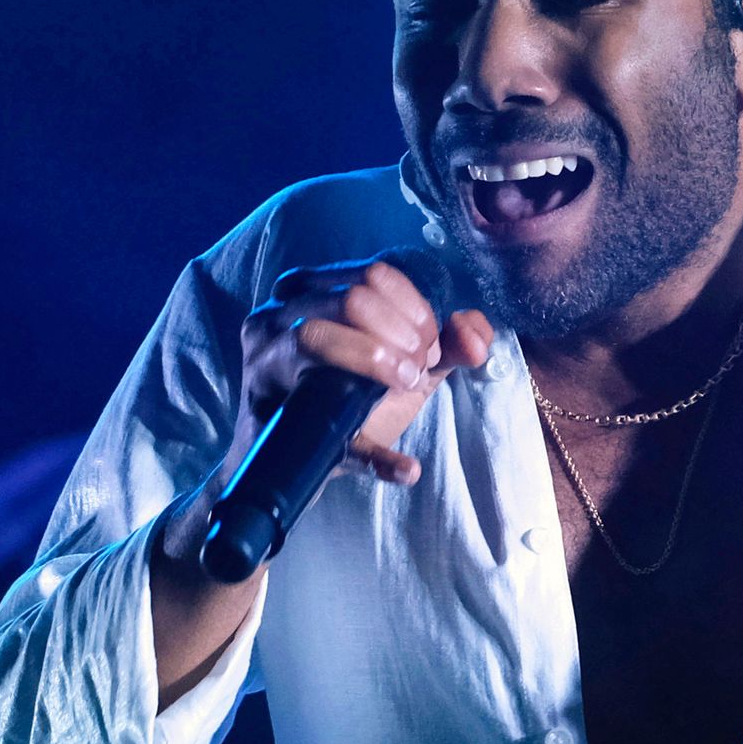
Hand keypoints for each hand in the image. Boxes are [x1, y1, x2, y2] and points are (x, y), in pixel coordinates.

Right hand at [228, 258, 496, 488]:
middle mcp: (278, 313)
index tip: (428, 346)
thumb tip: (477, 332)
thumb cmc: (348, 392)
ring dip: (378, 362)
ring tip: (407, 384)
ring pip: (317, 337)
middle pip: (352, 299)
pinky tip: (407, 468)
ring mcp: (265, 362)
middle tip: (416, 368)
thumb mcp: (400, 361)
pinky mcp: (271, 417)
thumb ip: (445, 342)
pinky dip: (375, 454)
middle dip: (400, 335)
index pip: (374, 275)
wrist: (296, 456)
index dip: (415, 310)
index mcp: (311, 289)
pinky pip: (319, 428)